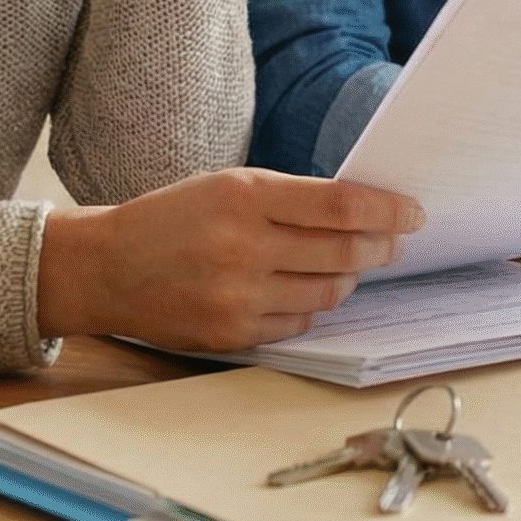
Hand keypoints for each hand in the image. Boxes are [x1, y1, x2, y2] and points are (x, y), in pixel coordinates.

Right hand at [36, 167, 422, 350]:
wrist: (108, 267)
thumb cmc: (174, 218)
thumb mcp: (227, 186)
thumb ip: (290, 198)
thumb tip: (364, 214)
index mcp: (244, 197)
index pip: (340, 207)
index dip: (387, 211)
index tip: (413, 213)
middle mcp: (242, 247)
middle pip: (344, 252)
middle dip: (381, 247)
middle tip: (394, 242)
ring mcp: (237, 296)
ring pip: (328, 293)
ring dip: (347, 277)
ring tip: (346, 264)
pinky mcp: (232, 334)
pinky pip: (299, 324)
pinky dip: (311, 306)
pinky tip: (304, 290)